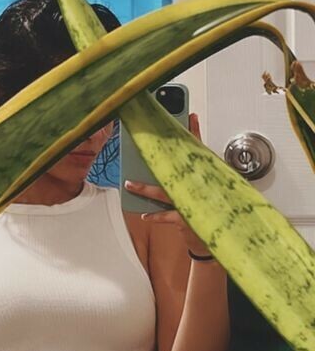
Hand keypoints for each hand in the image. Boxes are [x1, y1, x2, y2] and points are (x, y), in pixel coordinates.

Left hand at [123, 113, 210, 256]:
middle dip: (161, 156)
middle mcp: (199, 187)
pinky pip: (168, 216)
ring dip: (145, 190)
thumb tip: (176, 152)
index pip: (199, 149)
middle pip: (177, 168)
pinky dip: (155, 216)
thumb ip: (194, 168)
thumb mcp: (206, 185)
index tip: (190, 115)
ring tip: (129, 184)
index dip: (195, 131)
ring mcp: (192, 203)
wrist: (221, 234)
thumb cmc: (209, 208)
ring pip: (164, 193)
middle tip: (142, 146)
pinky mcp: (188, 219)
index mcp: (206, 176)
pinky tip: (144, 215)